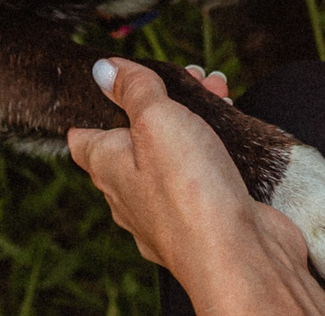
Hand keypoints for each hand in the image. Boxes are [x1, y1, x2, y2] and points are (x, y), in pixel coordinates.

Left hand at [69, 59, 324, 315]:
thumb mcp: (158, 121)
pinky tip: (233, 126)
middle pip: (135, 136)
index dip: (97, 102)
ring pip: (172, 150)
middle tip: (189, 75)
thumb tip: (104, 69)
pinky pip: (202, 169)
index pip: (84, 135)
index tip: (117, 76)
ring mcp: (169, 208)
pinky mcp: (206, 213)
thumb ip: (133, 91)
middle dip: (161, 100)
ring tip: (219, 89)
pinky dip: (215, 142)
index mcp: (109, 168)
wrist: (240, 255)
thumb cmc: (191, 192)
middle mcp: (132, 193)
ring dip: (194, 116)